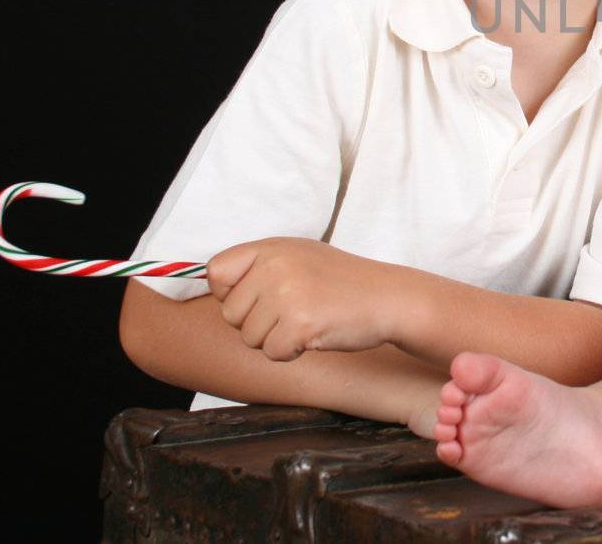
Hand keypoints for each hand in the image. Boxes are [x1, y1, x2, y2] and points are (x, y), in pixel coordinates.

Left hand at [207, 238, 405, 361]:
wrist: (389, 298)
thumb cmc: (344, 283)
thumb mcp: (300, 257)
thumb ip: (260, 267)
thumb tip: (212, 283)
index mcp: (272, 247)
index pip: (216, 271)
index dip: (229, 293)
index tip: (256, 299)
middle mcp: (275, 266)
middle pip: (230, 313)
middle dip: (256, 324)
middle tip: (293, 313)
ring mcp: (287, 294)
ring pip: (249, 337)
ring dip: (275, 339)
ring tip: (308, 321)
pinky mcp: (299, 323)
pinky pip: (272, 353)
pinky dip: (291, 352)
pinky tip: (314, 335)